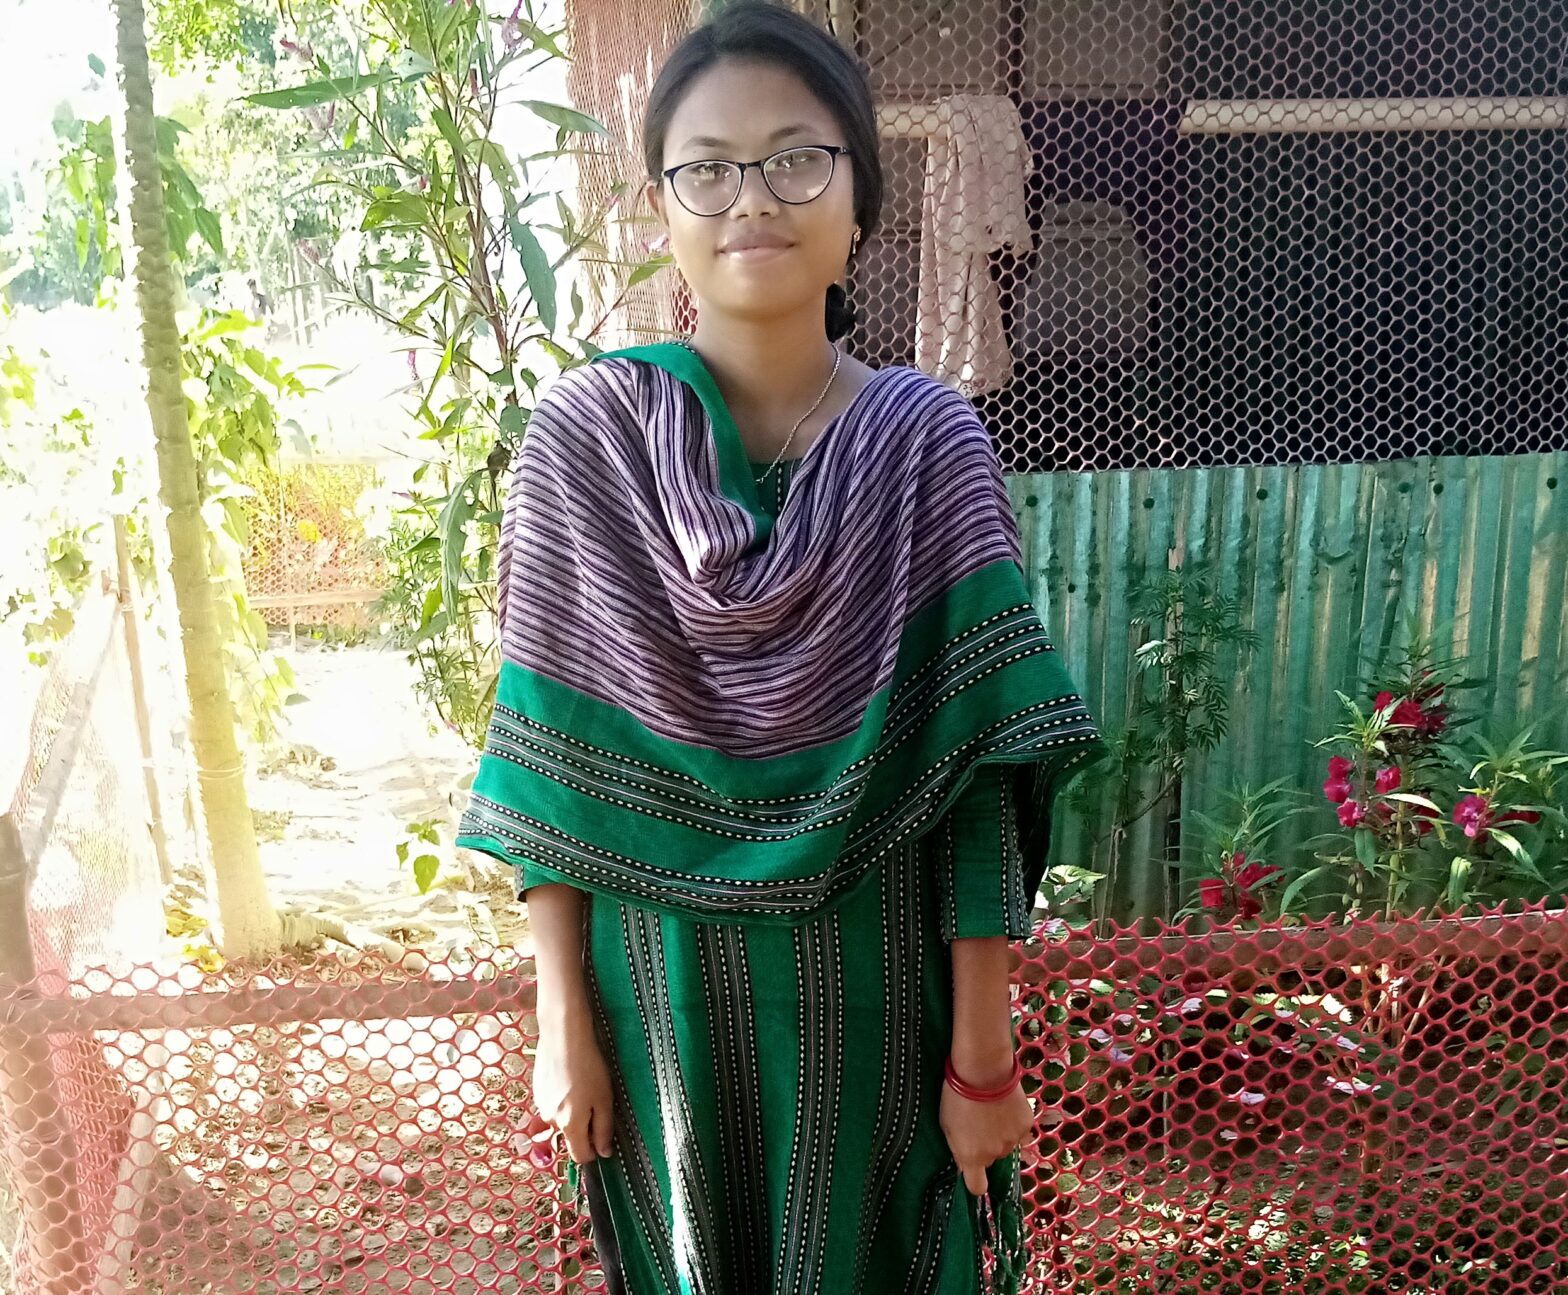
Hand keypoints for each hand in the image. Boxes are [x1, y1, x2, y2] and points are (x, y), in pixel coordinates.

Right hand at [533, 1014, 615, 1164]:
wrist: (563, 1035)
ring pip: (561, 1120)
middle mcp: (551, 1121)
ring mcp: (540, 1106)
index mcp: (569, 1126)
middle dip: (584, 1128)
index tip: (604, 1137)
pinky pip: (553, 1105)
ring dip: (572, 1112)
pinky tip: (570, 1078)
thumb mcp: (604, 1099)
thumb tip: (604, 1153)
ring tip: (582, 1086)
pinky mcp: (536, 1091)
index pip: (579, 1156)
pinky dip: (562, 1099)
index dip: (594, 1152)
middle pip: (570, 1137)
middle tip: (596, 1102)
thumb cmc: (589, 1067)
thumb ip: (604, 1129)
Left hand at [939, 1059, 1031, 1196]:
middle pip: (991, 1160)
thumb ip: (958, 1149)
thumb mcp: (946, 1125)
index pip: (977, 1187)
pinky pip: (1021, 1133)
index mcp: (972, 1157)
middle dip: (986, 1147)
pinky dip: (1014, 1123)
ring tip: (992, 1111)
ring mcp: (1013, 1141)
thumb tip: (964, 1163)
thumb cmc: (956, 1095)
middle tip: (979, 1124)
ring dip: (1001, 1135)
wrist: (983, 1070)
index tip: (972, 1171)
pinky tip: (1006, 1106)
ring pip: (1007, 1145)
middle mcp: (994, 1154)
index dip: (975, 1180)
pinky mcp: (1026, 1125)